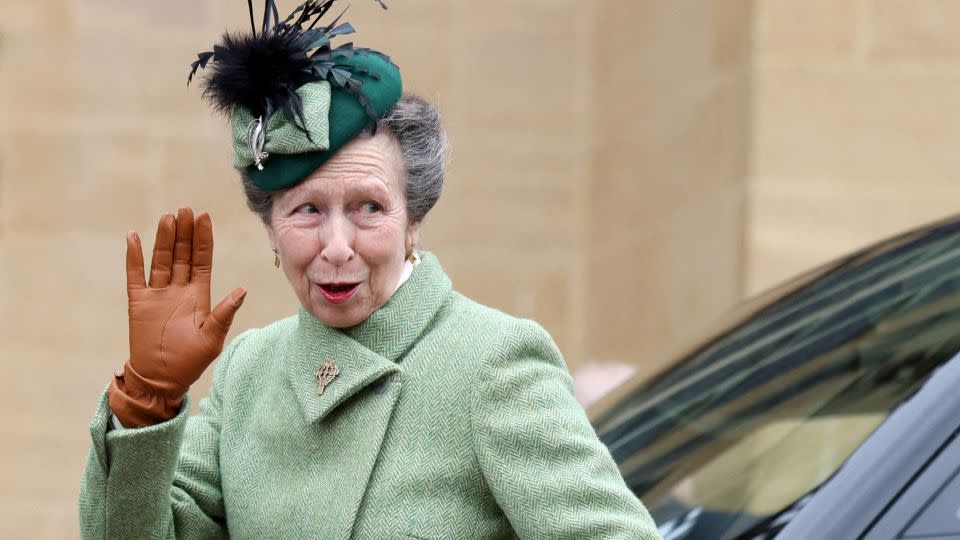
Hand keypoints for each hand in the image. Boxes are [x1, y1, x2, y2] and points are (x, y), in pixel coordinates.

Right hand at [109, 207, 245, 426]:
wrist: (161, 379)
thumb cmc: (190, 362)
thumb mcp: (212, 337)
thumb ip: (225, 313)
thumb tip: (242, 289)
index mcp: (199, 295)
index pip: (201, 259)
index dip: (203, 238)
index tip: (204, 216)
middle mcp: (179, 289)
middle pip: (182, 254)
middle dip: (184, 232)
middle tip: (186, 209)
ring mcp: (158, 294)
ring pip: (162, 259)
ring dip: (164, 239)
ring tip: (168, 217)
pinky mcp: (139, 302)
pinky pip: (135, 275)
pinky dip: (134, 257)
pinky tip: (134, 237)